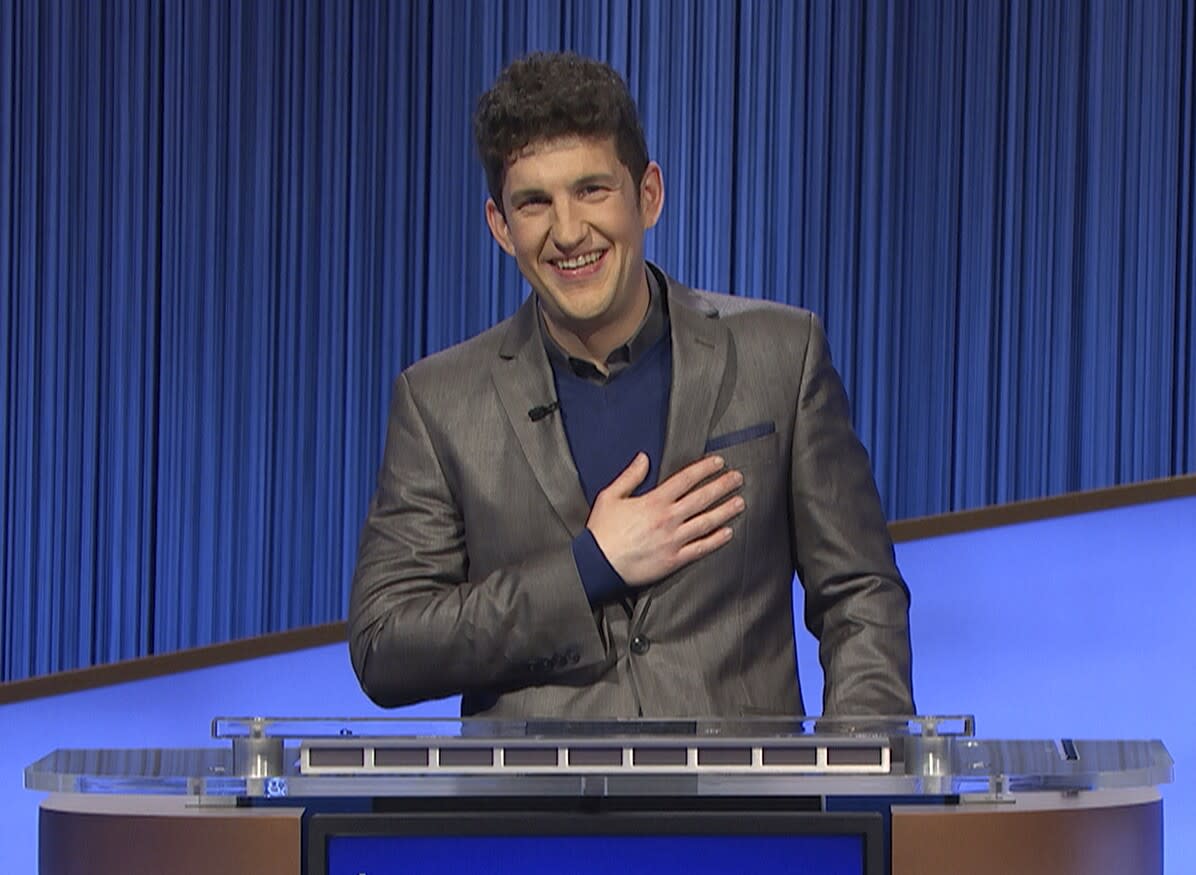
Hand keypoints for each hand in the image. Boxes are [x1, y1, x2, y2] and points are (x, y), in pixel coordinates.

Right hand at [586, 453, 744, 586]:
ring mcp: (673, 540)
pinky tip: (727, 533)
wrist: (598, 564)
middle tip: (737, 478)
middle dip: (722, 486)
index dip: (704, 469)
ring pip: (706, 522)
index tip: (718, 463)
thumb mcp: (610, 496)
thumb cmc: (602, 531)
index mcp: (653, 501)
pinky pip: (700, 548)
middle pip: (702, 498)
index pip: (685, 479)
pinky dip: (716, 540)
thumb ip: (630, 476)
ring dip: (725, 511)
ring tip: (740, 502)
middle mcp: (667, 519)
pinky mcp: (674, 559)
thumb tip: (643, 458)